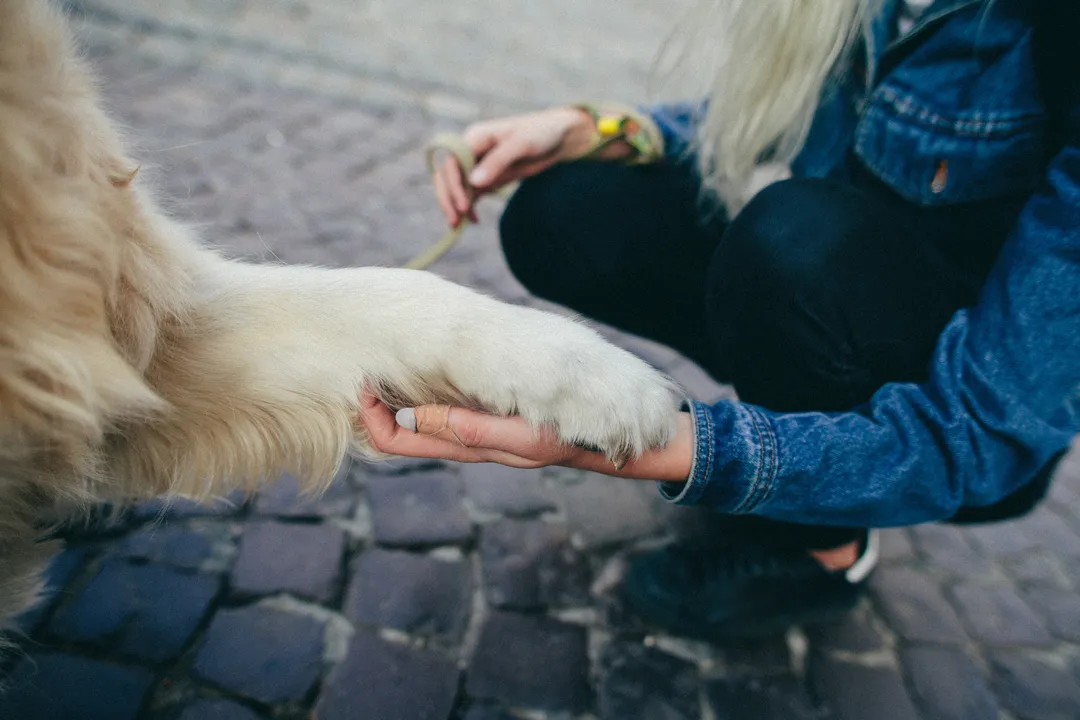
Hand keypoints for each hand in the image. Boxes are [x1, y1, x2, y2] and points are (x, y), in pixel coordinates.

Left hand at [358, 389, 694, 481]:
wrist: (609, 443)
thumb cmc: (565, 440)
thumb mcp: (518, 435)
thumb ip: (468, 427)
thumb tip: (414, 418)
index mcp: (467, 447)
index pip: (400, 442)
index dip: (374, 419)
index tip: (363, 386)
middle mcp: (466, 441)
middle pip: (404, 434)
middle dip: (377, 409)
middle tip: (362, 376)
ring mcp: (479, 429)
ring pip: (423, 422)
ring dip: (399, 402)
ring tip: (383, 373)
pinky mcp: (494, 416)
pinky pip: (448, 410)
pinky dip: (427, 397)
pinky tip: (426, 374)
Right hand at [433, 106, 602, 227]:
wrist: (558, 137)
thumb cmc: (541, 133)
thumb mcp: (521, 144)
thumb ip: (497, 161)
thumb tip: (474, 182)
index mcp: (475, 137)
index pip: (452, 162)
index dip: (454, 184)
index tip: (464, 205)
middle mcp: (471, 150)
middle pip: (447, 175)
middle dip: (448, 198)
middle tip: (456, 221)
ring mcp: (478, 164)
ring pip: (456, 186)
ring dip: (455, 205)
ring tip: (460, 225)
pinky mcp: (487, 176)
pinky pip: (470, 193)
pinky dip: (468, 206)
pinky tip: (473, 220)